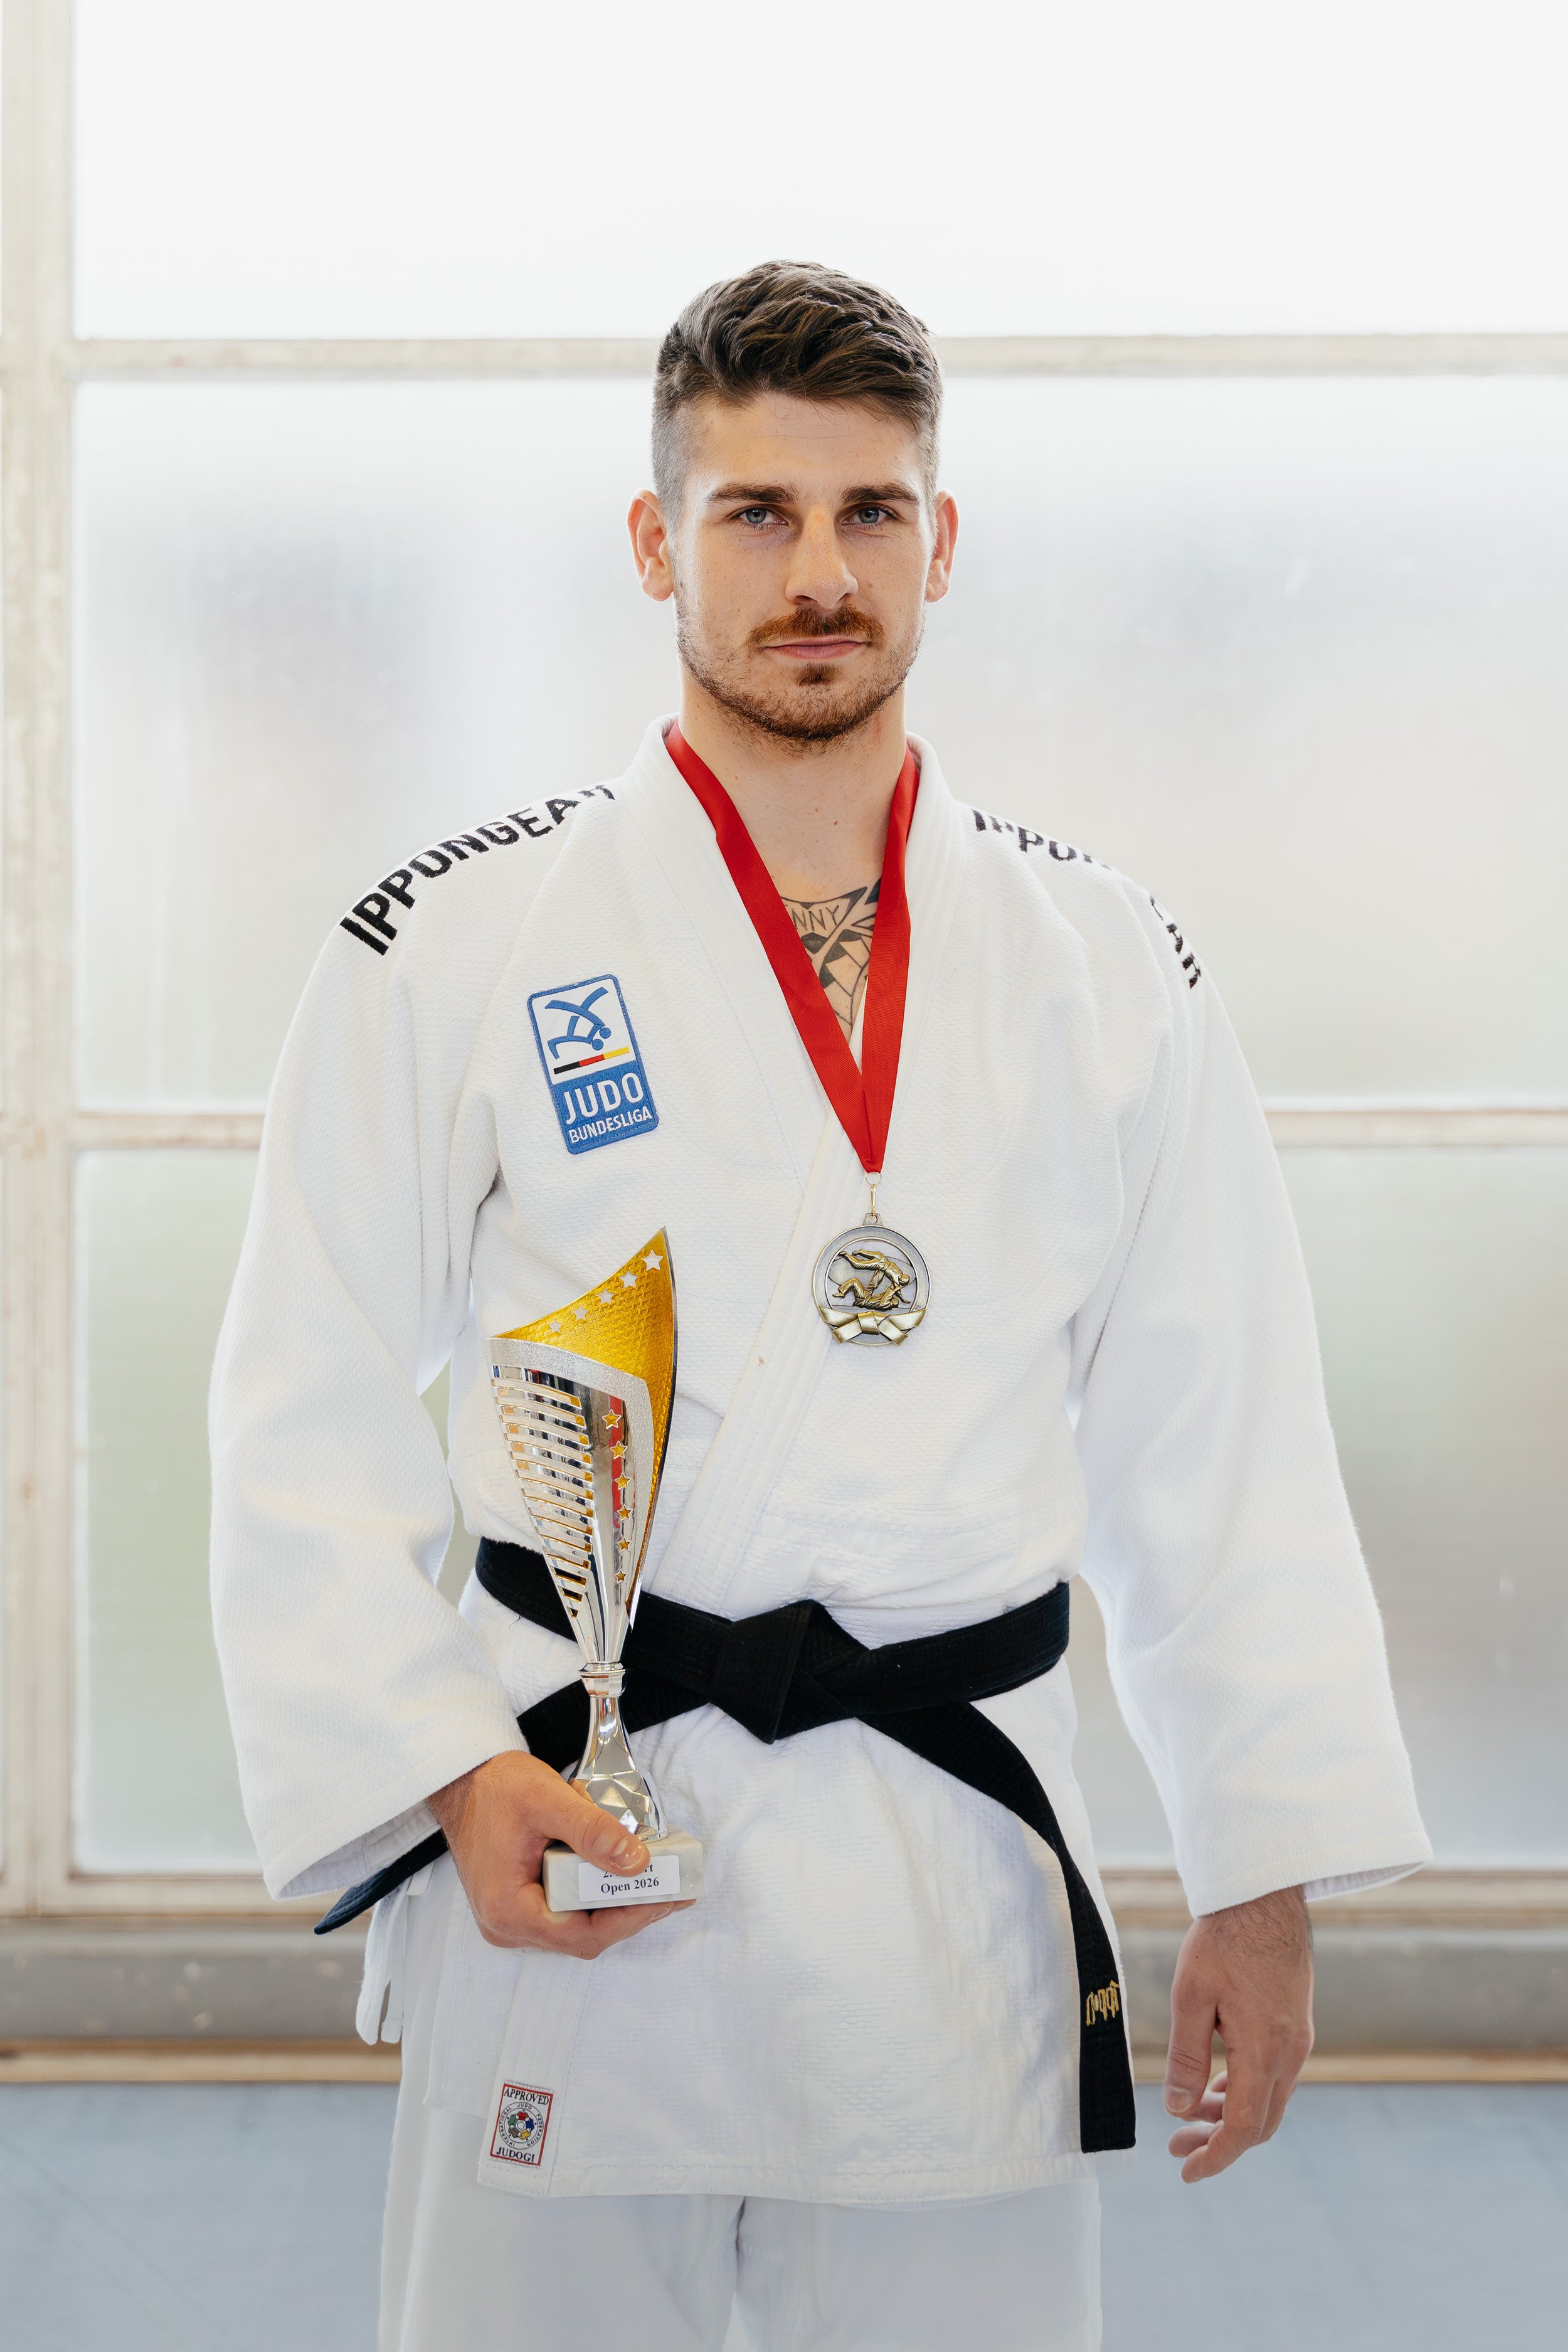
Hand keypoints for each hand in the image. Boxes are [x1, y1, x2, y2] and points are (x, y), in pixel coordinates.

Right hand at [429, 1750, 681, 1959]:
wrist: (462, 1780)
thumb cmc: (494, 1788)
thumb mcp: (548, 1800)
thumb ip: (592, 1832)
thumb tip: (636, 1861)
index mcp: (508, 1910)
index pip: (582, 1936)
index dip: (629, 1919)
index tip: (666, 1898)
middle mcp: (507, 1925)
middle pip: (583, 1935)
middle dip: (630, 1911)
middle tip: (671, 1887)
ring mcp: (511, 1918)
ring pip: (576, 1925)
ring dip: (615, 1903)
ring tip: (655, 1879)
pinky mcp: (518, 1903)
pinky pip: (565, 1910)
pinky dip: (595, 1894)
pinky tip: (619, 1872)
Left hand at [1163, 1883, 1313, 2181]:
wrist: (1265, 1896)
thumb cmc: (1224, 1939)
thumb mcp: (1191, 1997)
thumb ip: (1186, 2058)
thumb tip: (1178, 2110)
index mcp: (1265, 2051)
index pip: (1244, 2128)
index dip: (1216, 2157)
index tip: (1188, 2171)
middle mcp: (1290, 2052)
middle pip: (1260, 2122)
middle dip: (1220, 2142)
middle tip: (1179, 2147)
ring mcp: (1297, 2038)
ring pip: (1268, 2099)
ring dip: (1231, 2115)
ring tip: (1190, 2118)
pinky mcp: (1295, 2023)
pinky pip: (1273, 2075)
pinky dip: (1245, 2089)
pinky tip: (1216, 2084)